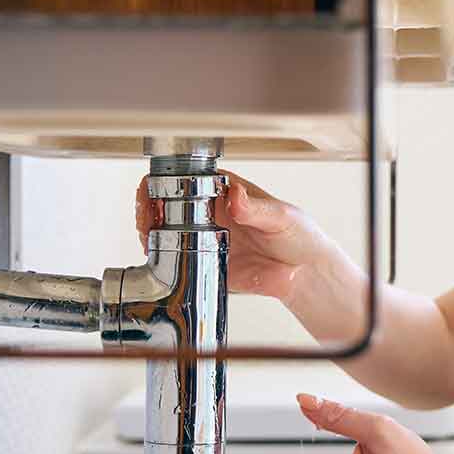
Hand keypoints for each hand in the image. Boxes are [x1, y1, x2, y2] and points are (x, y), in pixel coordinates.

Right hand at [134, 169, 335, 301]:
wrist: (307, 274)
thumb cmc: (300, 237)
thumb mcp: (282, 217)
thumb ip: (257, 208)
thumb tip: (234, 194)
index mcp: (227, 192)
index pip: (188, 178)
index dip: (165, 182)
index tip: (154, 191)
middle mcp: (211, 214)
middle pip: (167, 204)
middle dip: (148, 208)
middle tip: (146, 218)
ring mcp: (205, 240)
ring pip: (166, 232)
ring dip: (150, 232)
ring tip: (147, 236)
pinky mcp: (206, 266)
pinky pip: (177, 262)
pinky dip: (161, 260)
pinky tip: (157, 258)